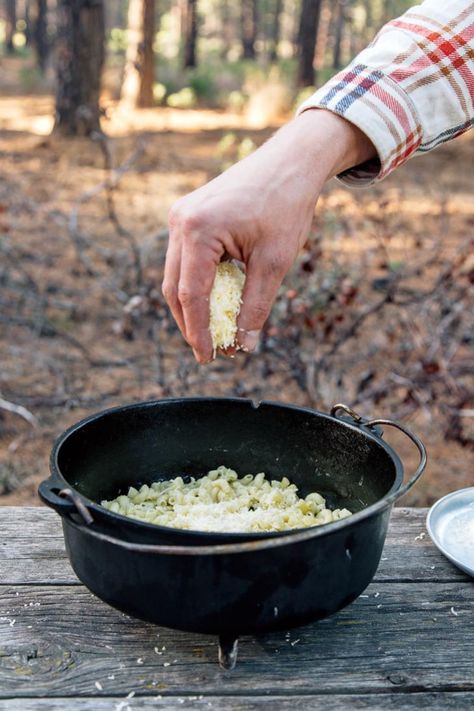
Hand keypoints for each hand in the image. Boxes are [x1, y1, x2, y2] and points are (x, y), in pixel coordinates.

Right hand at [162, 109, 375, 362]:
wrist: (291, 160)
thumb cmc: (286, 205)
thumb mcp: (275, 262)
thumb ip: (256, 306)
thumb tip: (245, 344)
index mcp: (198, 231)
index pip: (192, 296)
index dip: (199, 332)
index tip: (209, 358)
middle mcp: (180, 221)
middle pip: (175, 288)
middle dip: (191, 323)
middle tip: (210, 351)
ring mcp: (180, 215)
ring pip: (176, 275)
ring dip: (193, 305)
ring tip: (215, 330)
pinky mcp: (188, 214)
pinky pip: (185, 258)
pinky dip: (197, 283)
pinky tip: (216, 300)